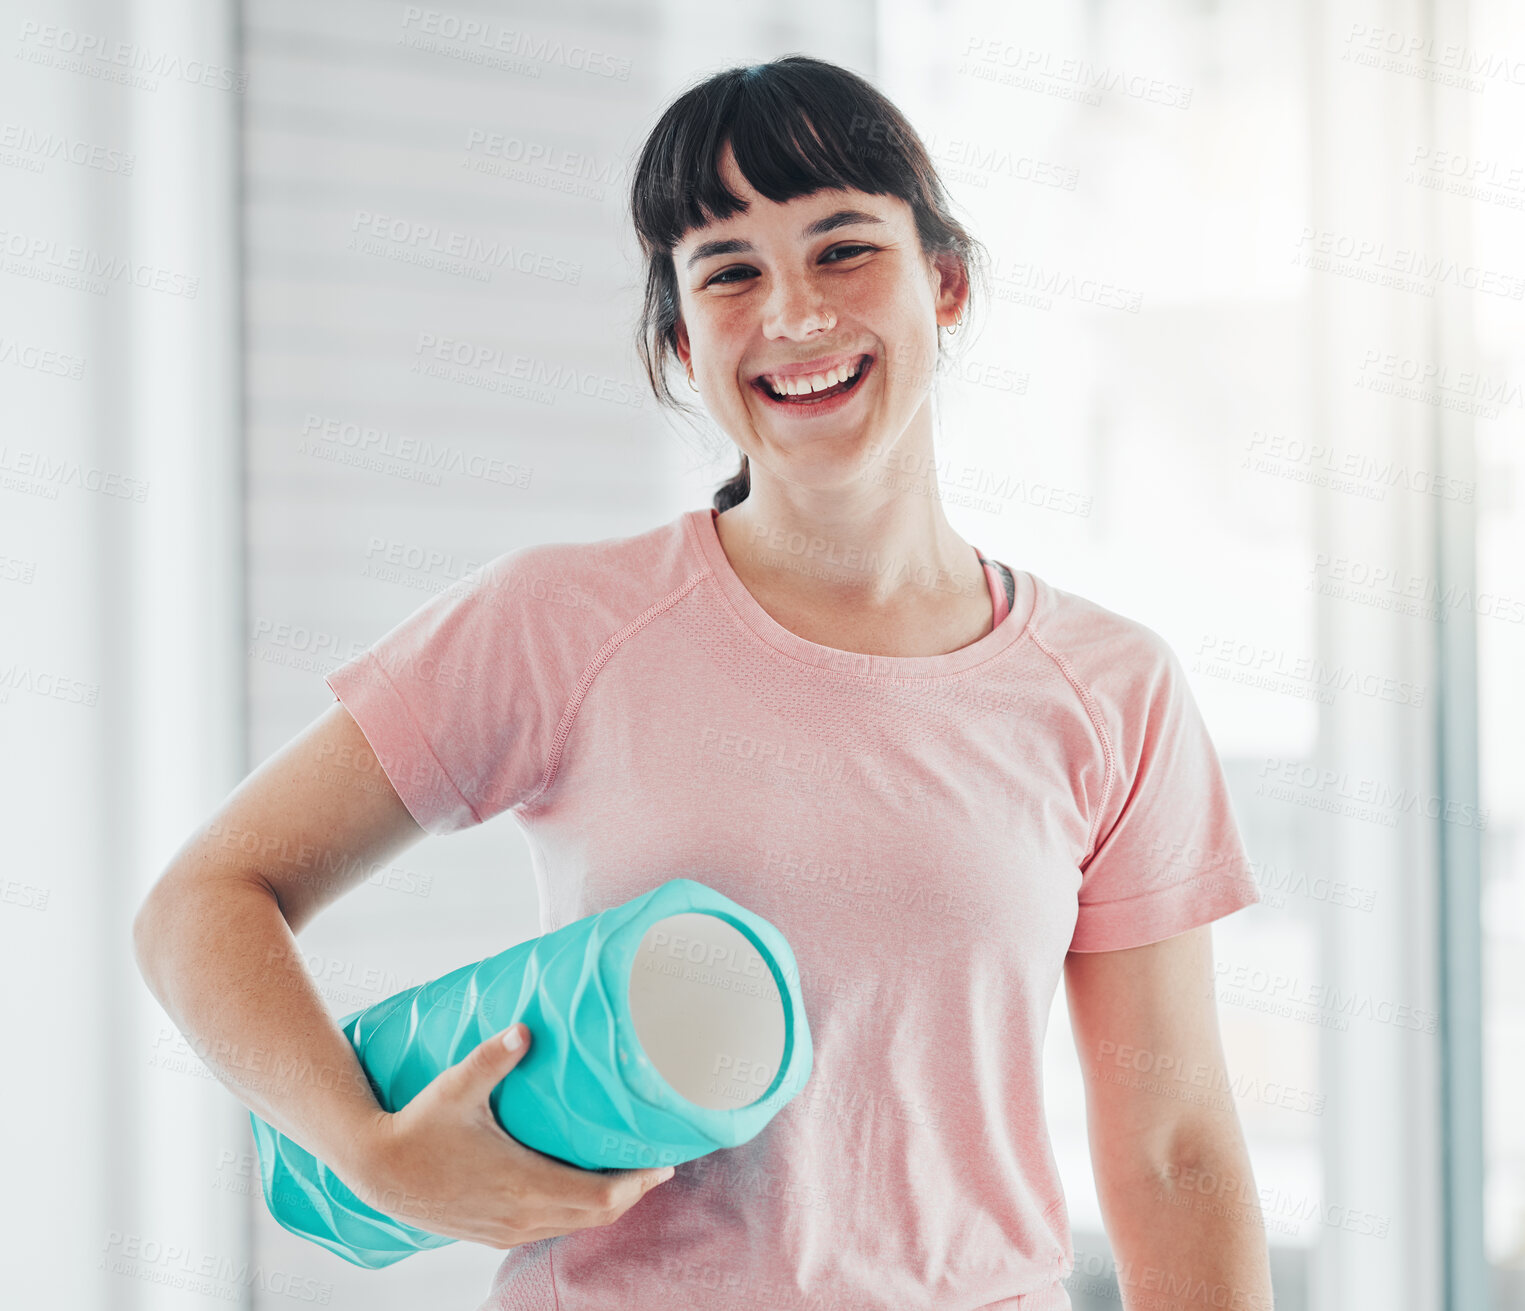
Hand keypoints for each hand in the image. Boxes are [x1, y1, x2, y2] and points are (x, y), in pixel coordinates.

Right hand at [347, 1023, 675, 1249]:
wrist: (375, 1170)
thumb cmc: (417, 1124)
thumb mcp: (456, 1085)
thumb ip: (493, 1056)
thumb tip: (524, 1027)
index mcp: (523, 1184)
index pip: (600, 1196)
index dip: (637, 1183)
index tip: (664, 1161)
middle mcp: (521, 1215)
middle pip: (597, 1215)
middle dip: (634, 1192)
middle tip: (658, 1165)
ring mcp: (506, 1229)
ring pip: (575, 1226)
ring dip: (608, 1205)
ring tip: (632, 1176)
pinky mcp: (493, 1232)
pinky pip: (551, 1229)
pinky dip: (578, 1214)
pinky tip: (584, 1192)